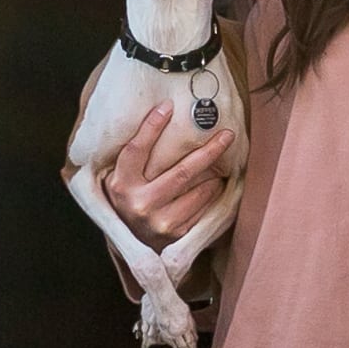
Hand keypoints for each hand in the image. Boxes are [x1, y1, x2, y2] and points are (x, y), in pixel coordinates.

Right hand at [100, 96, 237, 241]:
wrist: (133, 241)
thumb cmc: (130, 197)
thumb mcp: (123, 176)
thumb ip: (134, 155)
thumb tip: (161, 112)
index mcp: (120, 184)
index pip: (137, 150)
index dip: (151, 127)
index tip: (168, 106)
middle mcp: (138, 204)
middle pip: (181, 172)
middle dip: (208, 151)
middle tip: (228, 135)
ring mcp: (159, 221)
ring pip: (197, 191)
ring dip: (214, 174)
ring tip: (223, 163)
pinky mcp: (176, 233)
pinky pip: (203, 207)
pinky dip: (213, 192)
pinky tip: (216, 182)